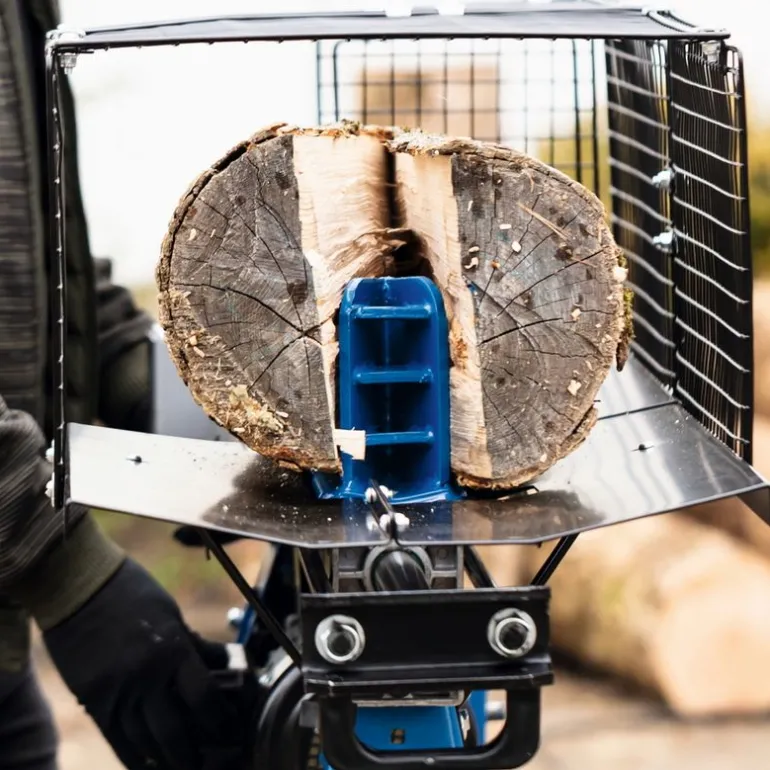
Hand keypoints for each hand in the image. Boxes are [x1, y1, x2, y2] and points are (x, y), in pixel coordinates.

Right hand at [43, 557, 254, 768]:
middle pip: (175, 733)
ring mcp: (116, 693)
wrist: (76, 585)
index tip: (230, 729)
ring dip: (167, 761)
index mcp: (172, 650)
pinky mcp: (92, 700)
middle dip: (194, 754)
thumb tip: (224, 665)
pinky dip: (135, 758)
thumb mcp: (172, 614)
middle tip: (209, 761)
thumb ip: (195, 646)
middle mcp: (145, 677)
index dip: (221, 720)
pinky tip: (150, 764)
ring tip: (184, 766)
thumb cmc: (130, 591)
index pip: (204, 698)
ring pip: (145, 744)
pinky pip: (116, 740)